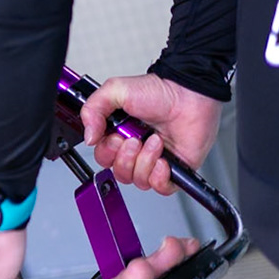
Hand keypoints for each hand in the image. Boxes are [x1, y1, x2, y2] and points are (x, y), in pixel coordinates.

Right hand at [80, 73, 221, 195]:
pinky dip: (159, 177)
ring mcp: (155, 160)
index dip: (107, 152)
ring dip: (145, 162)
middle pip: (119, 173)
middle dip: (125, 158)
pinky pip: (160, 188)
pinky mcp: (175, 170)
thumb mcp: (115, 90)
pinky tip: (163, 160)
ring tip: (155, 142)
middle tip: (135, 140)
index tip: (117, 137)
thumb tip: (89, 138)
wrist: (189, 95)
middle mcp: (136, 149)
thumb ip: (92, 110)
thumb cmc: (159, 92)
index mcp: (119, 134)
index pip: (103, 157)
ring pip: (138, 181)